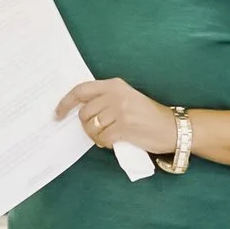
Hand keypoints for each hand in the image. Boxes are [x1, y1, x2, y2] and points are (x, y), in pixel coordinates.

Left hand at [57, 77, 177, 160]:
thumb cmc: (146, 115)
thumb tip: (80, 112)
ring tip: (107, 137)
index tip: (57, 114)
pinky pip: (103, 138)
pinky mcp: (124, 126)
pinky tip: (115, 142)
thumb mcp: (126, 98)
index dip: (65, 102)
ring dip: (96, 137)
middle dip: (87, 126)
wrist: (171, 127)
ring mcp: (120, 110)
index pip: (81, 90)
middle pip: (84, 113)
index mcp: (114, 84)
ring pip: (92, 127)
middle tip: (98, 132)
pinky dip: (105, 143)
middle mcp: (115, 94)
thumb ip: (105, 100)